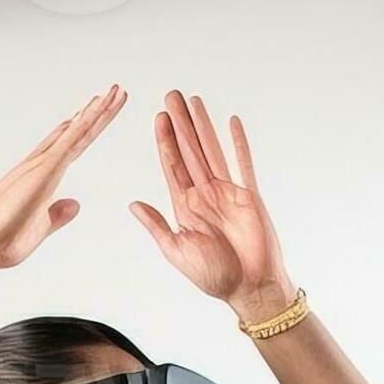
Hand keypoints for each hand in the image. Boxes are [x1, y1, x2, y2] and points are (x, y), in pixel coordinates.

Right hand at [0, 86, 127, 270]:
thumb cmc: (1, 239)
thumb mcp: (39, 228)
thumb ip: (57, 216)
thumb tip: (74, 205)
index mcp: (44, 178)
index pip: (73, 147)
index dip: (88, 130)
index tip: (101, 113)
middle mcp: (42, 164)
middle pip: (77, 132)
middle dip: (98, 112)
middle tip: (115, 91)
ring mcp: (43, 163)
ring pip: (78, 130)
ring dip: (98, 110)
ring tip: (115, 90)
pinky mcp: (44, 169)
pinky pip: (71, 140)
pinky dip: (85, 122)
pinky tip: (98, 106)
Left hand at [131, 91, 295, 325]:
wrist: (249, 288)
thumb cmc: (214, 277)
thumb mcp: (177, 251)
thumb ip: (157, 225)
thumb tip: (134, 204)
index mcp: (185, 207)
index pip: (172, 166)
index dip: (164, 141)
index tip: (158, 118)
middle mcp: (205, 195)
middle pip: (190, 151)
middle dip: (180, 123)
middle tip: (171, 96)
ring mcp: (228, 193)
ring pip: (212, 151)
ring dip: (203, 126)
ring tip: (194, 100)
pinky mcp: (249, 196)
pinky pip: (243, 164)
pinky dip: (238, 144)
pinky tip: (230, 123)